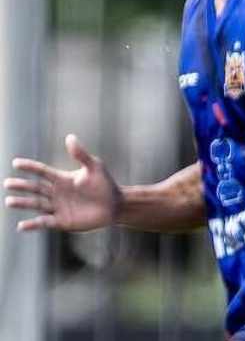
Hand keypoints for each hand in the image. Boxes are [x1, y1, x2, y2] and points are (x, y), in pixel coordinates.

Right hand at [4, 134, 120, 231]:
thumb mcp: (94, 167)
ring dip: (23, 203)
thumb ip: (81, 154)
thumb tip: (70, 137)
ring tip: (9, 201)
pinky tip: (21, 225)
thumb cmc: (105, 185)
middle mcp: (56, 193)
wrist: (115, 205)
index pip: (42, 172)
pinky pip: (44, 222)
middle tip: (8, 183)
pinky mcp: (61, 221)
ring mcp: (57, 207)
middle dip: (22, 186)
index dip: (30, 167)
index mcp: (62, 179)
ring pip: (36, 204)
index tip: (16, 163)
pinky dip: (33, 224)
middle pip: (35, 188)